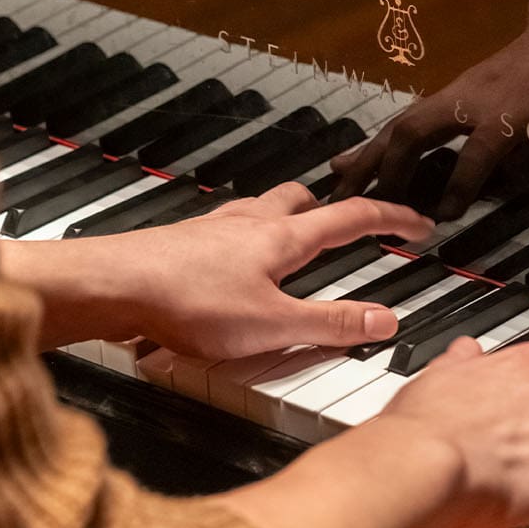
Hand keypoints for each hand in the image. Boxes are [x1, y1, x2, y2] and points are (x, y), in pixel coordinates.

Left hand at [107, 182, 433, 359]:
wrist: (111, 286)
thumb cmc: (185, 301)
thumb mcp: (272, 326)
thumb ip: (330, 324)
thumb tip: (383, 320)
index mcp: (282, 238)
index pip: (352, 218)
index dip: (391, 218)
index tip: (417, 222)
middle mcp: (250, 223)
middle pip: (303, 200)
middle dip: (334, 209)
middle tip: (353, 222)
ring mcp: (214, 229)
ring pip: (263, 210)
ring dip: (288, 219)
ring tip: (297, 240)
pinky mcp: (183, 243)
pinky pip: (227, 230)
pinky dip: (246, 238)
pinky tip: (234, 262)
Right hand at [330, 0, 528, 221]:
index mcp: (516, 104)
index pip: (479, 149)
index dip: (460, 185)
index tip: (442, 218)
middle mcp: (477, 94)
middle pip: (418, 129)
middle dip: (389, 168)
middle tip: (364, 207)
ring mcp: (462, 88)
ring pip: (404, 121)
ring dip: (371, 155)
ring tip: (338, 187)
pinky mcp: (457, 89)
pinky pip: (411, 117)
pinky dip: (381, 142)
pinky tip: (359, 160)